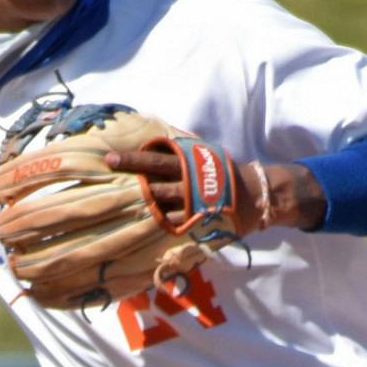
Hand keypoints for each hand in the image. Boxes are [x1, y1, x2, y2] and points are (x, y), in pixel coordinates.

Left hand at [104, 144, 272, 235]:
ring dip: (144, 199)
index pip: (156, 158)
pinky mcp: (198, 220)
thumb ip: (182, 153)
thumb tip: (156, 143)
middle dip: (132, 172)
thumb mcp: (204, 157)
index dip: (133, 158)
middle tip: (109, 167)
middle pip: (154, 178)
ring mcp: (192, 202)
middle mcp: (188, 181)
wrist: (256, 194)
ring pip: (162, 201)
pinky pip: (174, 222)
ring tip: (123, 199)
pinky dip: (161, 221)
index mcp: (189, 163)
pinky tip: (146, 221)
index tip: (109, 157)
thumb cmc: (225, 173)